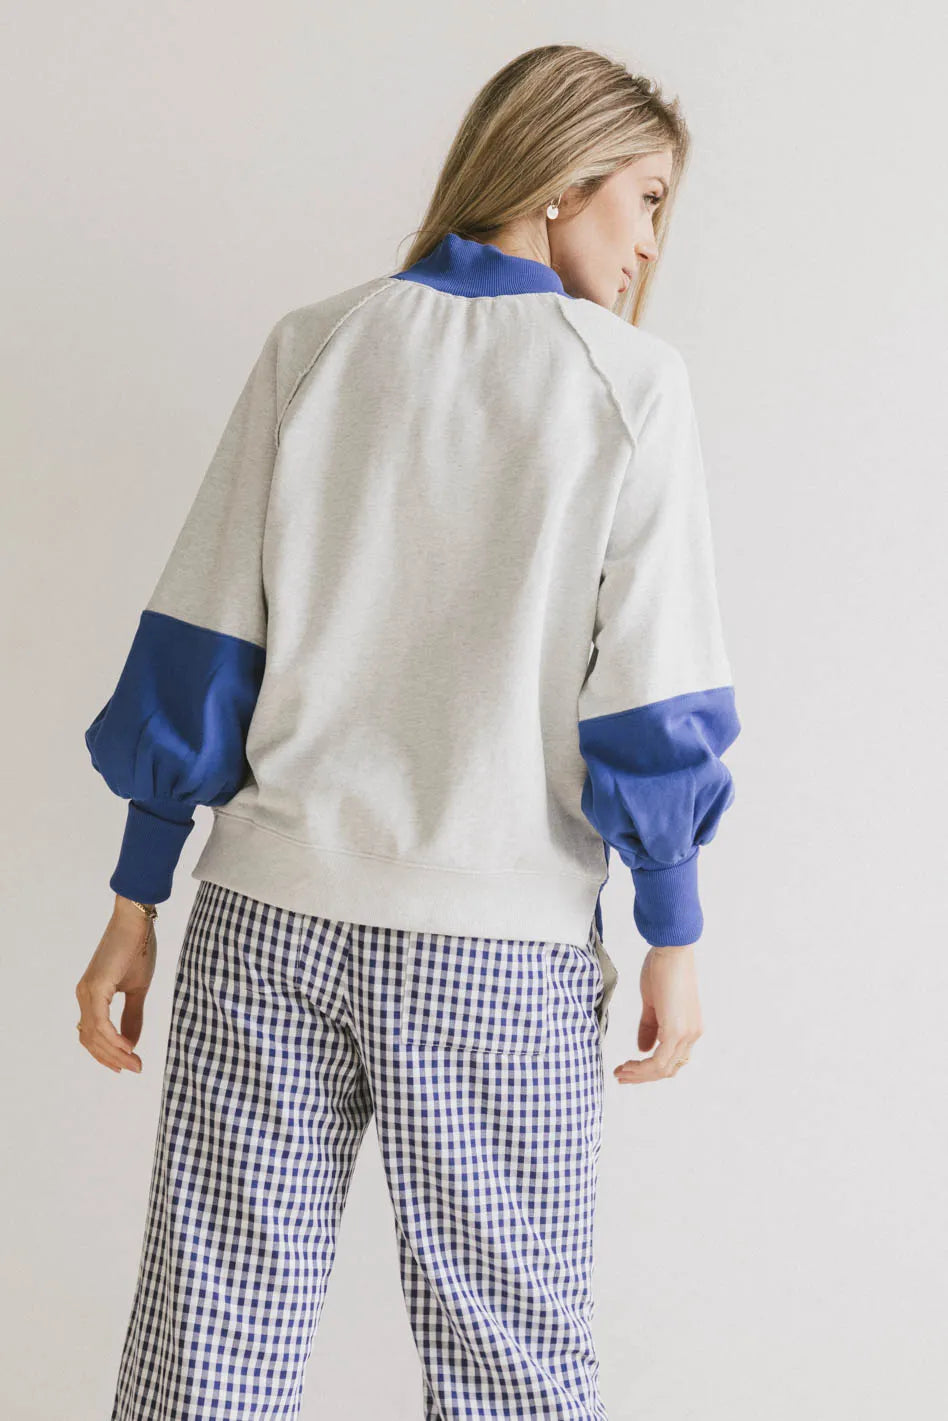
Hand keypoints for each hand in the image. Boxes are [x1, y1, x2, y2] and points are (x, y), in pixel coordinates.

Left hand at [75, 896, 156, 1074]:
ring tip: (136, 1062)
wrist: (136, 922)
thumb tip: (131, 1044)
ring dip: (115, 1053)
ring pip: (95, 1035)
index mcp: (92, 996)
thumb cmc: (138, 949)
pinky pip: (101, 1022)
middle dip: (113, 1059)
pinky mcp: (96, 987)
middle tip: (136, 1068)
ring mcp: (87, 992)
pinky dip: (113, 1038)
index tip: (128, 1065)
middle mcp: (84, 996)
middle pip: (92, 1040)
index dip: (108, 1054)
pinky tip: (128, 1047)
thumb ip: (132, 1016)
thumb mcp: (137, 989)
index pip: (93, 1035)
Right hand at [613, 943, 702, 1084]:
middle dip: (642, 1076)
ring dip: (639, 1075)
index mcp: (689, 1028)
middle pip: (667, 1069)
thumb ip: (650, 1028)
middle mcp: (692, 1035)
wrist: (671, 950)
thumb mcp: (653, 1004)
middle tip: (620, 1076)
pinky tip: (627, 1065)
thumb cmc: (663, 969)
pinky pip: (659, 1061)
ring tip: (620, 1073)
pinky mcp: (677, 1031)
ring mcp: (687, 1034)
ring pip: (663, 1069)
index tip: (627, 1069)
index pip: (671, 1060)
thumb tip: (642, 1049)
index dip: (649, 1070)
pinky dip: (642, 1068)